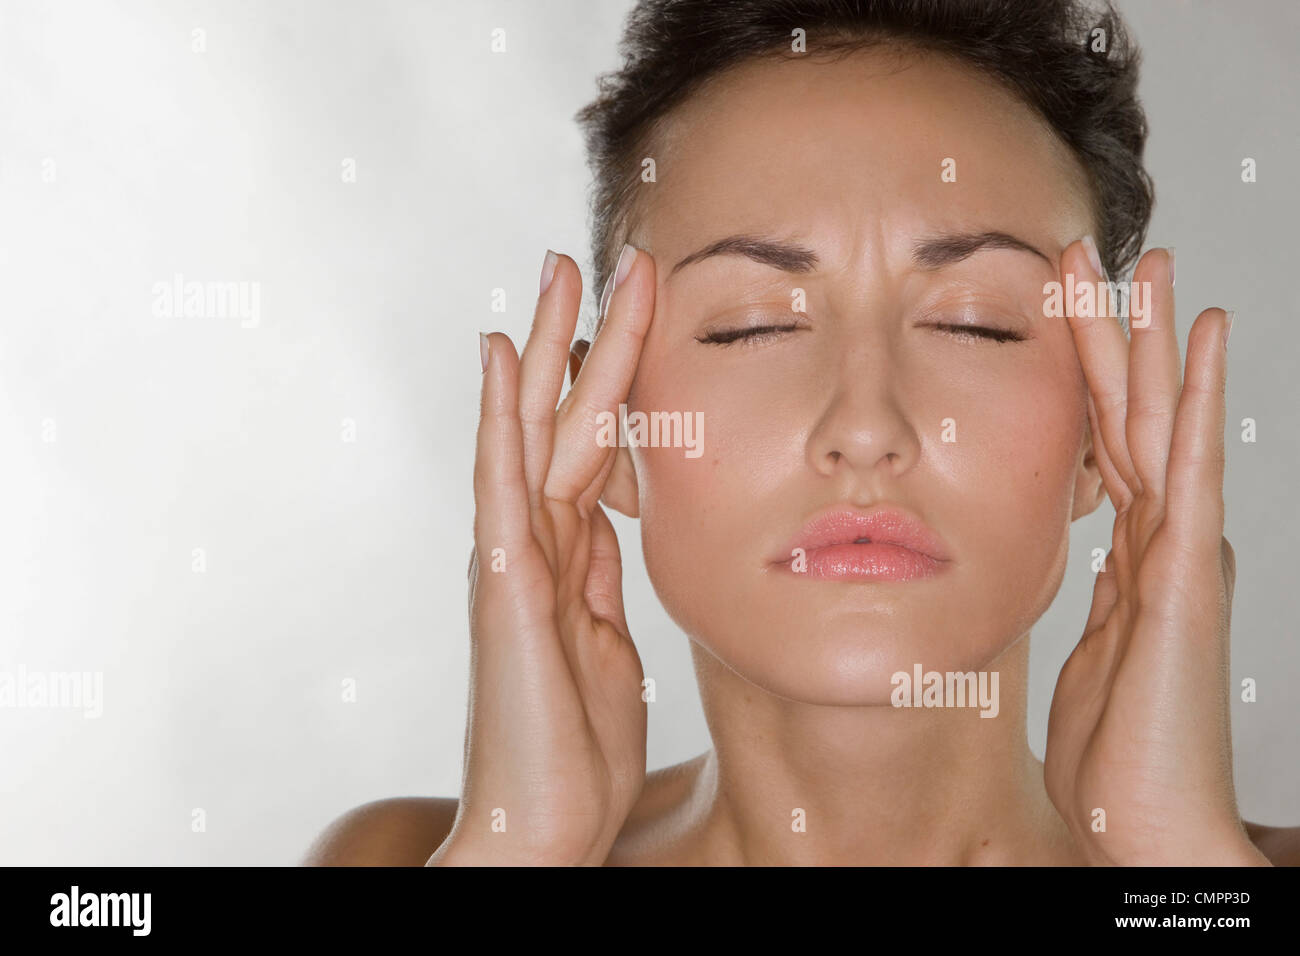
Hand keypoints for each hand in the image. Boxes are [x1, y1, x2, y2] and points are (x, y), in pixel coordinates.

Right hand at [430, 245, 655, 865]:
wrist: (541, 821)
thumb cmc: (571, 743)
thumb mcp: (606, 642)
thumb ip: (599, 577)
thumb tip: (607, 520)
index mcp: (563, 555)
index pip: (592, 446)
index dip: (611, 379)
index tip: (632, 316)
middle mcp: (531, 541)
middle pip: (561, 420)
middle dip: (584, 339)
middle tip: (602, 259)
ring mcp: (512, 557)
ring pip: (537, 431)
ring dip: (553, 349)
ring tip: (560, 273)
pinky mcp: (505, 583)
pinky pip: (506, 482)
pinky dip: (503, 415)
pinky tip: (503, 356)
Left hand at [1044, 240, 1265, 865]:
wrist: (1141, 820)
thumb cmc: (1116, 750)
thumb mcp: (1092, 650)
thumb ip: (1099, 598)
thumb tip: (1096, 560)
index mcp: (1133, 555)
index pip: (1106, 445)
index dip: (1088, 377)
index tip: (1067, 312)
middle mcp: (1162, 539)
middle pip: (1134, 417)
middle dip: (1117, 336)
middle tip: (1100, 258)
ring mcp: (1180, 551)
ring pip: (1160, 421)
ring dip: (1151, 340)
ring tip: (1147, 266)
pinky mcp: (1186, 572)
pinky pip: (1188, 465)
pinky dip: (1197, 397)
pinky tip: (1199, 334)